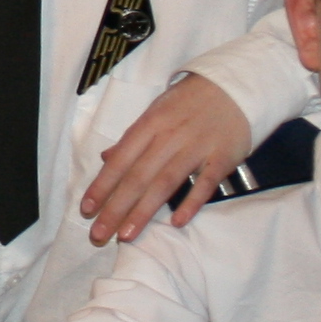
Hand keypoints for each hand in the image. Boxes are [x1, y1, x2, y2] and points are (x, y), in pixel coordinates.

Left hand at [82, 73, 251, 243]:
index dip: (102, 186)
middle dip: (116, 208)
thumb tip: (105, 158)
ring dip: (144, 211)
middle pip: (138, 176)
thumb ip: (133, 139)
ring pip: (165, 182)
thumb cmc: (189, 102)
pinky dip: (191, 202)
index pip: (120, 160)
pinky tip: (177, 222)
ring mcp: (196, 147)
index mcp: (150, 125)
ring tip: (126, 236)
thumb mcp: (156, 111)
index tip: (86, 210)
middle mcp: (169, 137)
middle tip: (98, 235)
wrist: (235, 85)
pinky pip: (205, 183)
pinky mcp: (222, 157)